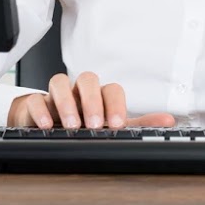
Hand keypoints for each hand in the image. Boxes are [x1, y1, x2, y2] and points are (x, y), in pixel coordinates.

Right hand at [7, 71, 175, 128]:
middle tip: (95, 124)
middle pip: (87, 79)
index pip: (111, 89)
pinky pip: (36, 98)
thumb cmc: (84, 123)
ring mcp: (56, 95)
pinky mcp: (36, 103)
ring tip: (73, 126)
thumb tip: (169, 120)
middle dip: (92, 101)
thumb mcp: (110, 126)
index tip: (116, 125)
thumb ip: (138, 124)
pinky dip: (41, 110)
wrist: (49, 126)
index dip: (115, 105)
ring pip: (59, 82)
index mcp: (99, 94)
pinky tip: (47, 125)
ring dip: (66, 102)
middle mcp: (78, 90)